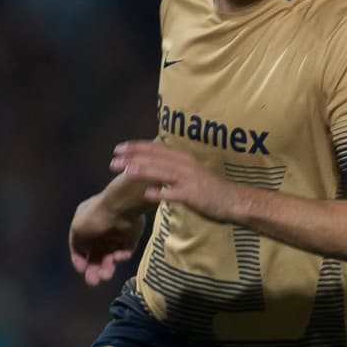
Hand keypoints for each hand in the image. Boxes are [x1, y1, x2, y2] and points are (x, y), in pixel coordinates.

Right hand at [69, 193, 145, 285]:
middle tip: (93, 282)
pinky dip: (121, 256)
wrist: (122, 207)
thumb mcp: (77, 229)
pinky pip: (124, 252)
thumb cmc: (96, 217)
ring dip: (107, 267)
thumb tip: (83, 257)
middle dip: (94, 269)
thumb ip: (77, 244)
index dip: (80, 260)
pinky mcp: (131, 238)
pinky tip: (117, 257)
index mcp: (85, 226)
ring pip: (110, 256)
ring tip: (105, 276)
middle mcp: (100, 232)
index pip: (80, 247)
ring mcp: (116, 235)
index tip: (81, 269)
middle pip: (96, 255)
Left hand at [110, 140, 239, 222]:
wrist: (233, 200)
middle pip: (156, 158)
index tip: (119, 148)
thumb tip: (154, 166)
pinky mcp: (194, 195)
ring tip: (126, 171)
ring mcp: (190, 179)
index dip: (137, 146)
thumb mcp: (191, 174)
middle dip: (134, 157)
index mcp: (184, 158)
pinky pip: (175, 193)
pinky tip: (148, 194)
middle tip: (113, 160)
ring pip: (163, 172)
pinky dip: (162, 193)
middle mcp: (186, 165)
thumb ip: (173, 169)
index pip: (157, 148)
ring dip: (144, 171)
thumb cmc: (211, 188)